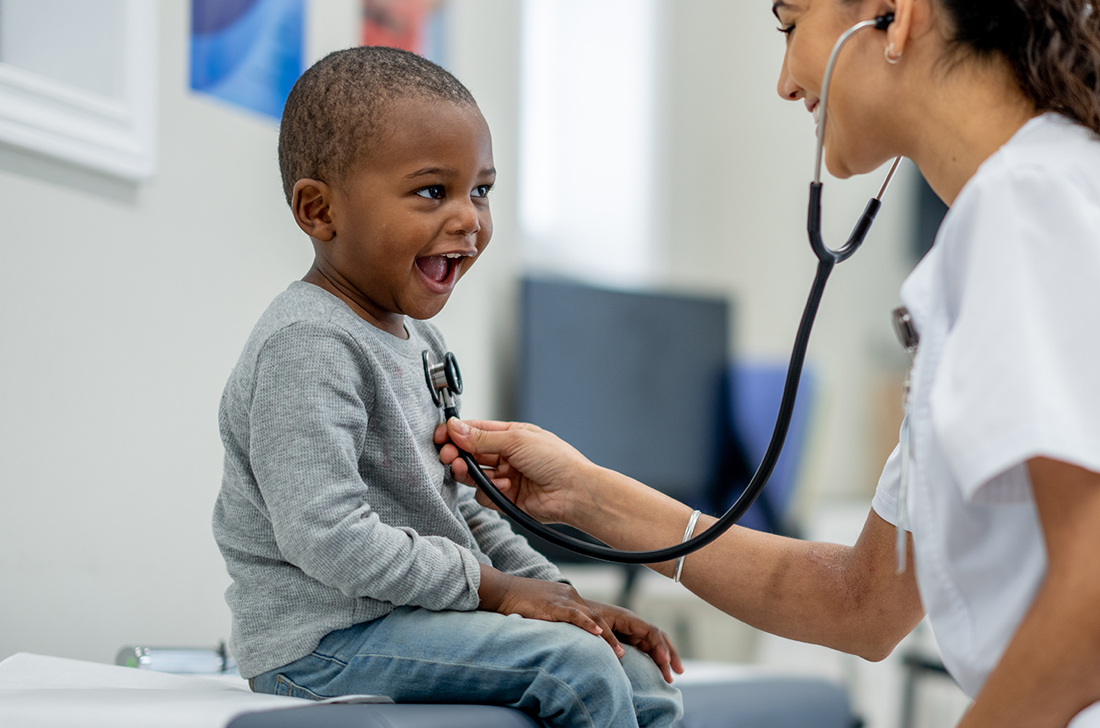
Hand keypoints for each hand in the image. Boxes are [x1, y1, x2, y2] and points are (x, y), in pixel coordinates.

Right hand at [434, 419, 597, 523]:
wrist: (573, 492)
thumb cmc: (556, 460)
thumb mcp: (516, 440)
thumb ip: (482, 438)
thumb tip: (455, 427)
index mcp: (511, 435)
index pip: (476, 431)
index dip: (456, 433)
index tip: (440, 436)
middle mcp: (507, 456)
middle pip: (471, 453)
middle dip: (457, 454)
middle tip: (448, 455)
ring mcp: (506, 477)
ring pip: (474, 475)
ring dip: (468, 472)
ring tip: (467, 470)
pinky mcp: (506, 499)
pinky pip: (484, 495)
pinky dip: (490, 491)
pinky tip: (506, 486)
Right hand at [478, 565, 624, 656]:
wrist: (501, 590)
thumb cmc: (517, 603)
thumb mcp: (542, 610)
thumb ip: (554, 620)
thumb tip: (560, 639)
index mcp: (568, 597)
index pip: (592, 615)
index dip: (605, 632)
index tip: (614, 648)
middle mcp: (569, 595)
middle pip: (597, 617)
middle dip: (612, 637)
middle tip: (623, 655)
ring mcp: (562, 599)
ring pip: (591, 618)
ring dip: (607, 636)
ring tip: (618, 653)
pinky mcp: (552, 605)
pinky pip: (574, 615)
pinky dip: (588, 624)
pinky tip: (598, 633)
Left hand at [586, 599, 683, 683]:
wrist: (575, 612)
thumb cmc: (585, 616)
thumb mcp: (597, 625)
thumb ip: (609, 638)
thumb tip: (621, 654)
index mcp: (628, 619)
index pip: (651, 632)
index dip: (660, 646)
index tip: (665, 662)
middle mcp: (633, 624)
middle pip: (658, 638)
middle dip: (670, 654)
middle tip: (678, 672)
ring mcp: (632, 632)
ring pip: (654, 645)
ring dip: (664, 659)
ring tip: (671, 677)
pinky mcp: (627, 639)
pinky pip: (645, 649)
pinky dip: (654, 659)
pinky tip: (658, 670)